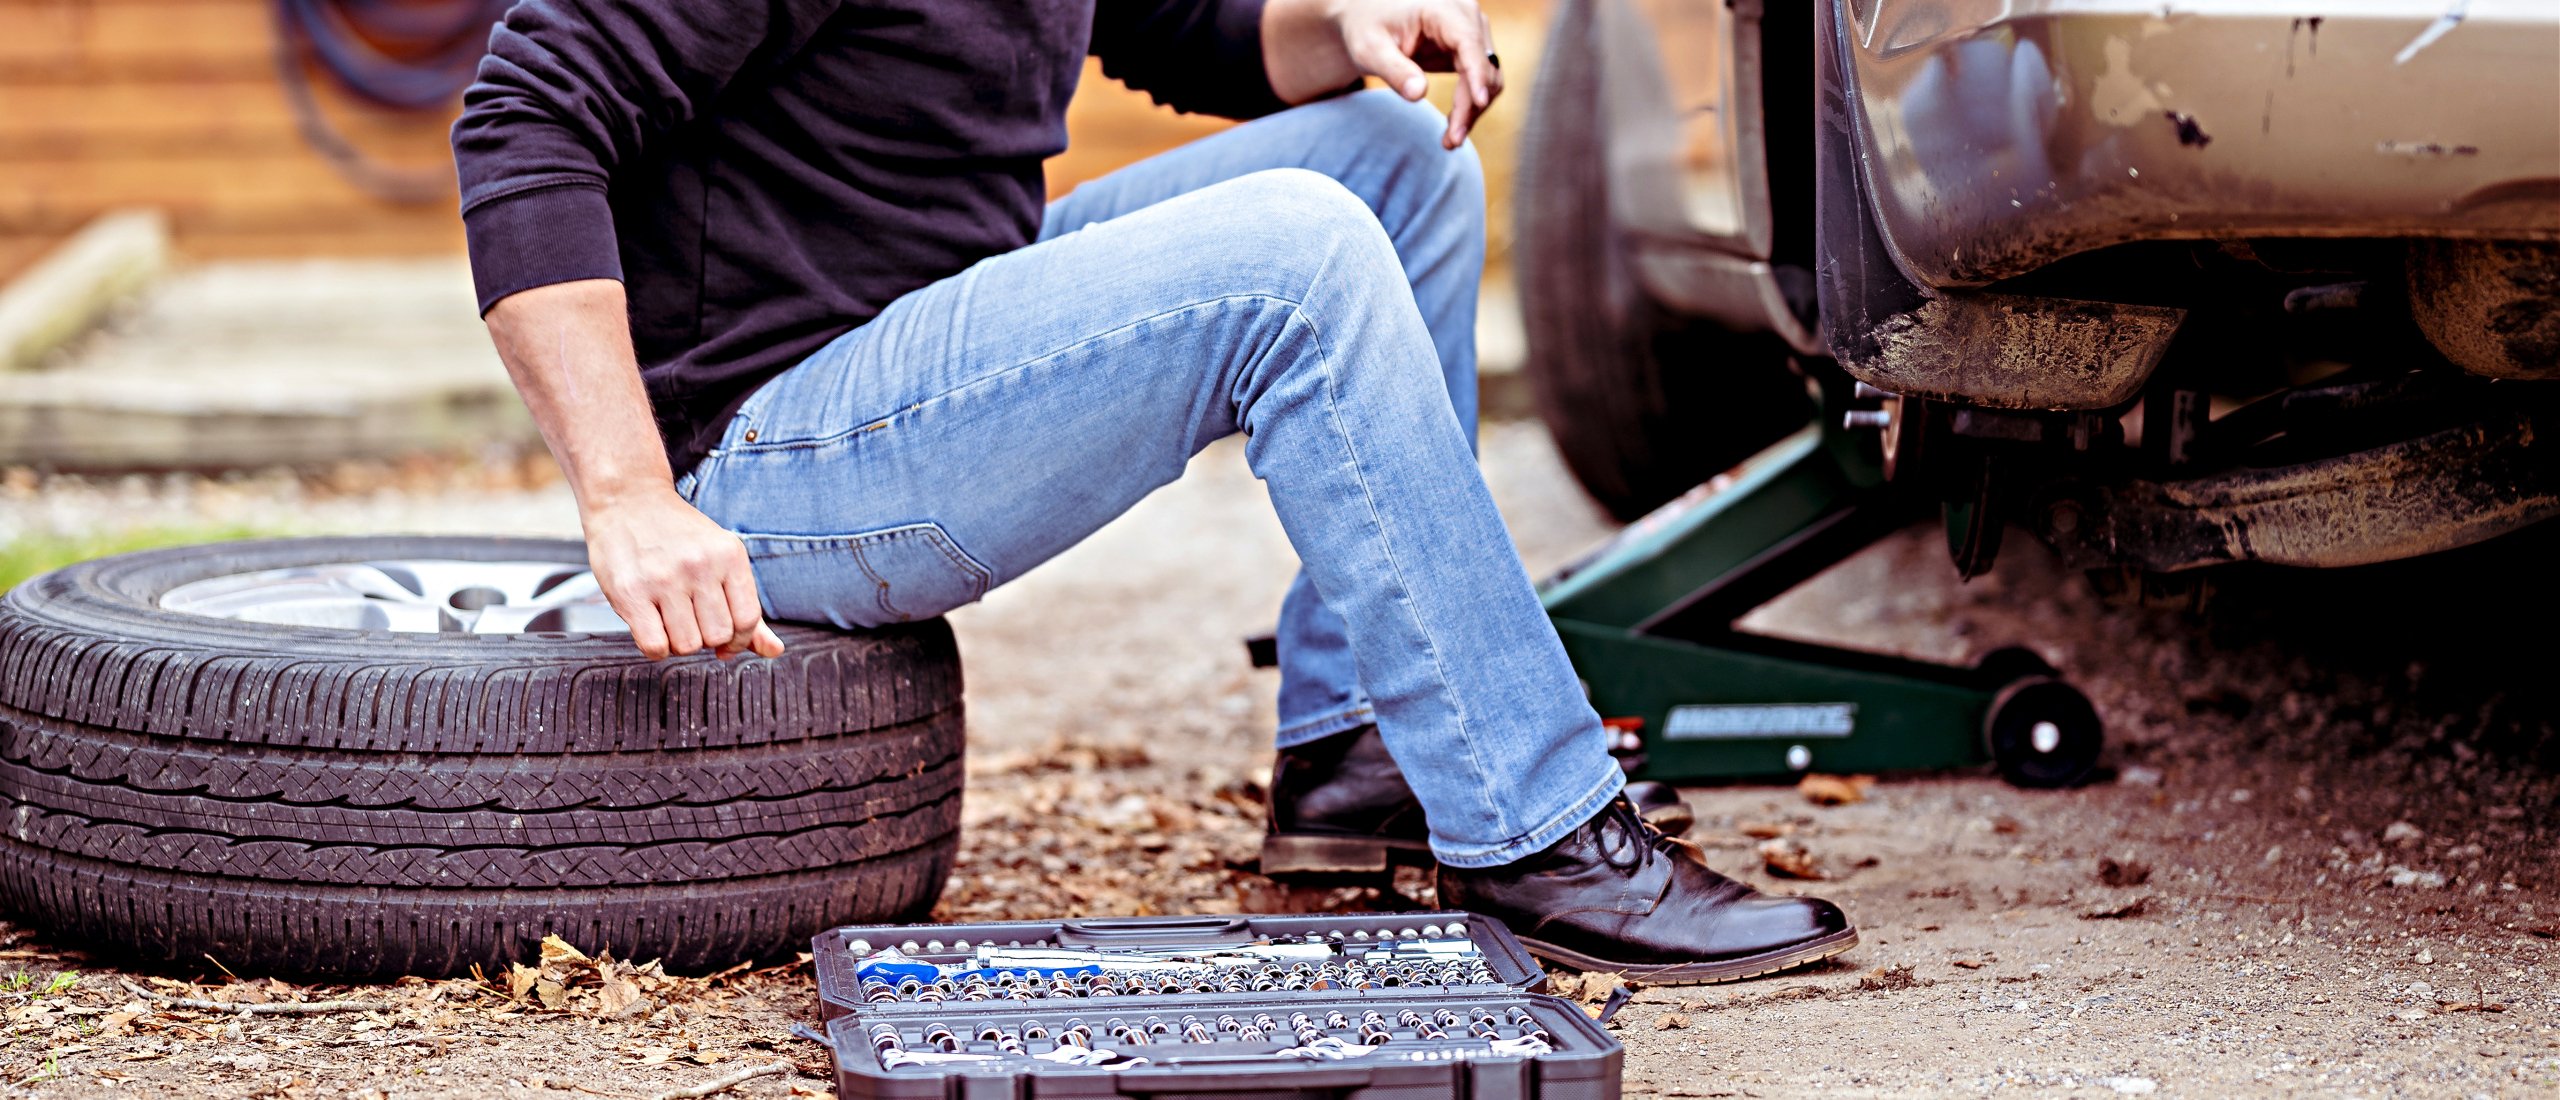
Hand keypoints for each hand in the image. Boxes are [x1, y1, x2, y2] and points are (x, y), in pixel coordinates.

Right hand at [580, 486, 785, 660]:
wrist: (627, 501)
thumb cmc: (677, 535)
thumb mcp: (721, 558)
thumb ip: (745, 607)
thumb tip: (774, 650)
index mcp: (729, 554)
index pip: (748, 619)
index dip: (739, 639)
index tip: (725, 639)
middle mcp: (700, 564)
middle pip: (718, 636)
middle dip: (706, 638)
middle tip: (691, 619)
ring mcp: (664, 578)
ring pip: (687, 646)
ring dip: (678, 642)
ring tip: (669, 619)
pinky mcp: (630, 592)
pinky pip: (655, 646)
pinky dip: (655, 647)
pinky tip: (651, 625)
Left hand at [1335, 0, 1502, 148]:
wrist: (1367, 19)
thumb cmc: (1366, 28)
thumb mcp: (1370, 49)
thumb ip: (1394, 71)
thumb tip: (1418, 94)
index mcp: (1442, 9)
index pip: (1468, 42)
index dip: (1476, 74)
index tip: (1478, 103)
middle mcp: (1465, 16)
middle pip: (1483, 65)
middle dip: (1471, 106)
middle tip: (1451, 141)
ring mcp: (1472, 31)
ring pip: (1489, 76)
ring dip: (1473, 110)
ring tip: (1450, 140)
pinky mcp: (1470, 49)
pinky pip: (1481, 80)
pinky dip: (1470, 105)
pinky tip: (1453, 124)